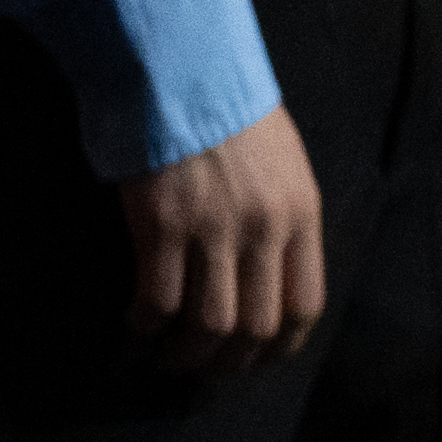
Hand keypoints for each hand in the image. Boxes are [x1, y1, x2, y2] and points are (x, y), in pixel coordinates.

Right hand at [122, 107, 333, 376]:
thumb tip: (272, 278)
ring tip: (167, 357)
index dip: (281, 345)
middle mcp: (264, 229)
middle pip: (256, 326)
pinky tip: (135, 325)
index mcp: (302, 214)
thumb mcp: (287, 168)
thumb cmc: (236, 118)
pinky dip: (144, 325)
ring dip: (185, 353)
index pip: (305, 303)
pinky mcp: (161, 226)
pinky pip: (157, 299)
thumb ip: (285, 222)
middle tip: (204, 366)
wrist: (187, 75)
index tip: (257, 358)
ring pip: (208, 324)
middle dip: (229, 360)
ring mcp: (213, 230)